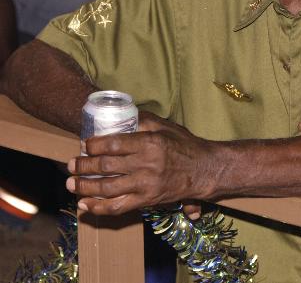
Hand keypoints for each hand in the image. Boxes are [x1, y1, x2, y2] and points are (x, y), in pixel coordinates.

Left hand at [67, 112, 216, 214]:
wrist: (206, 170)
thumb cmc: (186, 146)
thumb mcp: (167, 127)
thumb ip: (144, 121)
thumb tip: (122, 115)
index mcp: (150, 143)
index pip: (113, 144)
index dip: (93, 145)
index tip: (85, 145)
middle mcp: (147, 165)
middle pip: (106, 167)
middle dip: (83, 166)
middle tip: (71, 164)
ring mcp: (146, 185)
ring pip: (107, 188)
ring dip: (85, 187)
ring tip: (72, 183)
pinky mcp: (148, 200)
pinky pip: (118, 207)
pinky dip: (99, 208)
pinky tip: (85, 205)